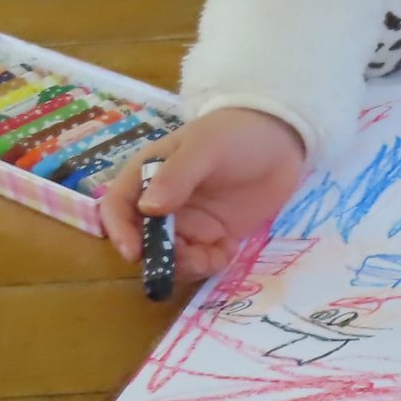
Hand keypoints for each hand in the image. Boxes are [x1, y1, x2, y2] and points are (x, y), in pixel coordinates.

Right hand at [99, 107, 308, 284]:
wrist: (283, 137)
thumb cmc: (236, 134)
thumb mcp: (205, 148)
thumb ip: (176, 176)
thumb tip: (147, 209)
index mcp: (148, 175)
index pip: (118, 207)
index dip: (119, 231)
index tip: (135, 252)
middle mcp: (162, 202)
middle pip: (143, 240)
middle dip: (157, 257)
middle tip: (184, 260)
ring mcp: (189, 221)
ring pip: (172, 257)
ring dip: (186, 265)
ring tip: (214, 254)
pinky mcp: (215, 235)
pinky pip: (202, 260)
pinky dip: (211, 263)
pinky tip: (230, 249)